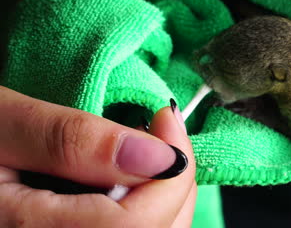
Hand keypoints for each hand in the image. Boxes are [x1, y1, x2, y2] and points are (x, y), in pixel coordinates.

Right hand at [0, 86, 195, 226]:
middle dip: (174, 182)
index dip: (170, 172)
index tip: (166, 118)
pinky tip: (130, 179)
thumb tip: (158, 155)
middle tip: (165, 133)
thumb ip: (70, 141)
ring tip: (148, 152)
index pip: (133, 226)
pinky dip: (151, 207)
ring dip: (166, 194)